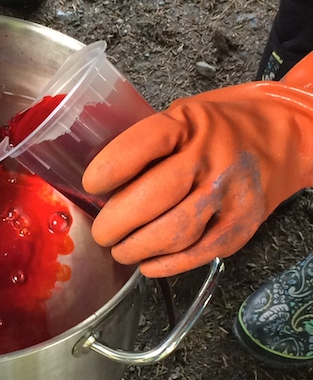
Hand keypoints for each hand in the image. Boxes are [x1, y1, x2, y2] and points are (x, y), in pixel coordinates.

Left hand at [82, 53, 312, 277]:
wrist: (289, 134)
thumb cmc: (223, 124)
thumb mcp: (183, 114)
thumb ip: (149, 143)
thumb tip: (105, 181)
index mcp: (188, 125)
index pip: (139, 148)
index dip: (108, 171)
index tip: (90, 186)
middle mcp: (211, 159)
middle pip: (152, 198)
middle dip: (115, 224)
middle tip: (101, 233)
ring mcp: (230, 194)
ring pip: (174, 232)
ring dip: (137, 249)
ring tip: (121, 250)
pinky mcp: (244, 224)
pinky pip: (200, 252)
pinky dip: (167, 265)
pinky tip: (148, 264)